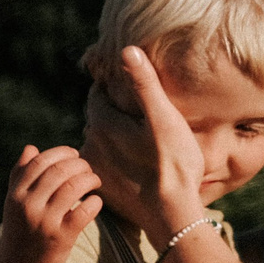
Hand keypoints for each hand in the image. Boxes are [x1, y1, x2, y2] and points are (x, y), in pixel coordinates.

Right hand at [0, 144, 102, 262]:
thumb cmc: (20, 230)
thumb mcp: (14, 203)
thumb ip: (20, 175)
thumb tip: (30, 148)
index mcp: (15, 195)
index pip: (41, 161)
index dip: (62, 153)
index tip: (74, 157)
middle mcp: (28, 206)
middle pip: (60, 170)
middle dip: (80, 165)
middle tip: (87, 171)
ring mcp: (45, 222)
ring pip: (75, 186)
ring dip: (91, 179)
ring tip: (94, 183)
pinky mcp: (62, 237)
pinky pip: (86, 210)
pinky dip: (95, 202)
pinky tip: (94, 202)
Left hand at [82, 47, 209, 246]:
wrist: (170, 212)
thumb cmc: (173, 162)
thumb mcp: (163, 118)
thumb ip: (144, 84)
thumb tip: (127, 50)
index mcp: (102, 124)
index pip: (98, 95)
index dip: (111, 87)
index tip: (123, 84)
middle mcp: (90, 145)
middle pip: (97, 119)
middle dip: (111, 111)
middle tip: (133, 110)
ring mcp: (94, 168)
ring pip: (99, 142)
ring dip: (112, 137)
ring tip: (135, 138)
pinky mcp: (101, 188)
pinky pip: (104, 166)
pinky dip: (114, 160)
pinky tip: (133, 163)